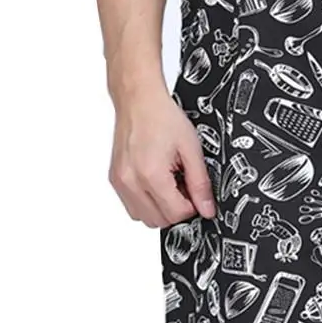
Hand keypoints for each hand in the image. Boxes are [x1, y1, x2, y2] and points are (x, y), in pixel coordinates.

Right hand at [109, 91, 215, 227]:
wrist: (139, 101)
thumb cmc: (162, 117)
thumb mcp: (191, 148)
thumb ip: (200, 183)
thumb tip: (207, 209)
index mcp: (151, 174)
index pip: (176, 214)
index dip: (193, 207)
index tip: (197, 193)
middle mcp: (130, 182)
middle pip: (159, 221)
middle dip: (176, 210)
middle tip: (184, 186)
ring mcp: (120, 182)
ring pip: (143, 217)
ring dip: (160, 209)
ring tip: (170, 183)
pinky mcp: (115, 180)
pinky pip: (132, 206)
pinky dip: (146, 202)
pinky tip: (156, 181)